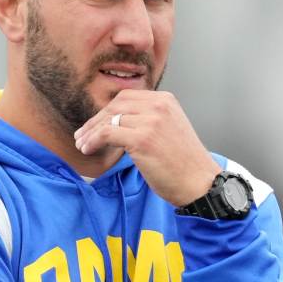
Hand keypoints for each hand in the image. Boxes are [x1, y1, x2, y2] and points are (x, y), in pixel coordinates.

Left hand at [72, 90, 219, 206]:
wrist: (200, 183)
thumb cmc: (184, 164)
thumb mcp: (169, 130)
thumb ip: (149, 120)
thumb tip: (118, 123)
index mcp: (166, 100)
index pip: (127, 98)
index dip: (107, 111)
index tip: (95, 125)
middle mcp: (159, 105)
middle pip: (115, 105)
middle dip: (96, 120)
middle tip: (83, 135)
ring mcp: (151, 121)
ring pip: (109, 119)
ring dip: (91, 132)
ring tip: (82, 144)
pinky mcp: (142, 139)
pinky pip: (107, 134)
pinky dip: (93, 140)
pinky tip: (87, 149)